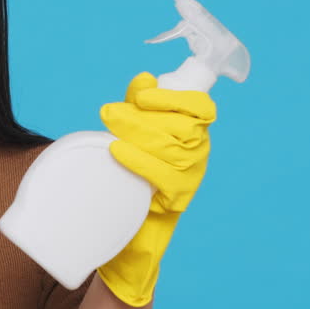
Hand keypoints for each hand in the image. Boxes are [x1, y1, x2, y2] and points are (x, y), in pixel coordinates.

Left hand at [94, 72, 215, 306]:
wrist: (129, 229)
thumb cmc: (132, 174)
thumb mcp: (136, 135)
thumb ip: (140, 108)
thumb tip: (143, 79)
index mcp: (193, 132)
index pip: (201, 107)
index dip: (175, 97)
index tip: (143, 93)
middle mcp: (198, 152)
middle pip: (183, 126)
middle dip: (144, 114)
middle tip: (108, 112)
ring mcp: (191, 176)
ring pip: (173, 148)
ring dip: (138, 133)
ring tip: (109, 126)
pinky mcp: (179, 198)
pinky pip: (164, 175)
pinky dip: (140, 160)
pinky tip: (118, 152)